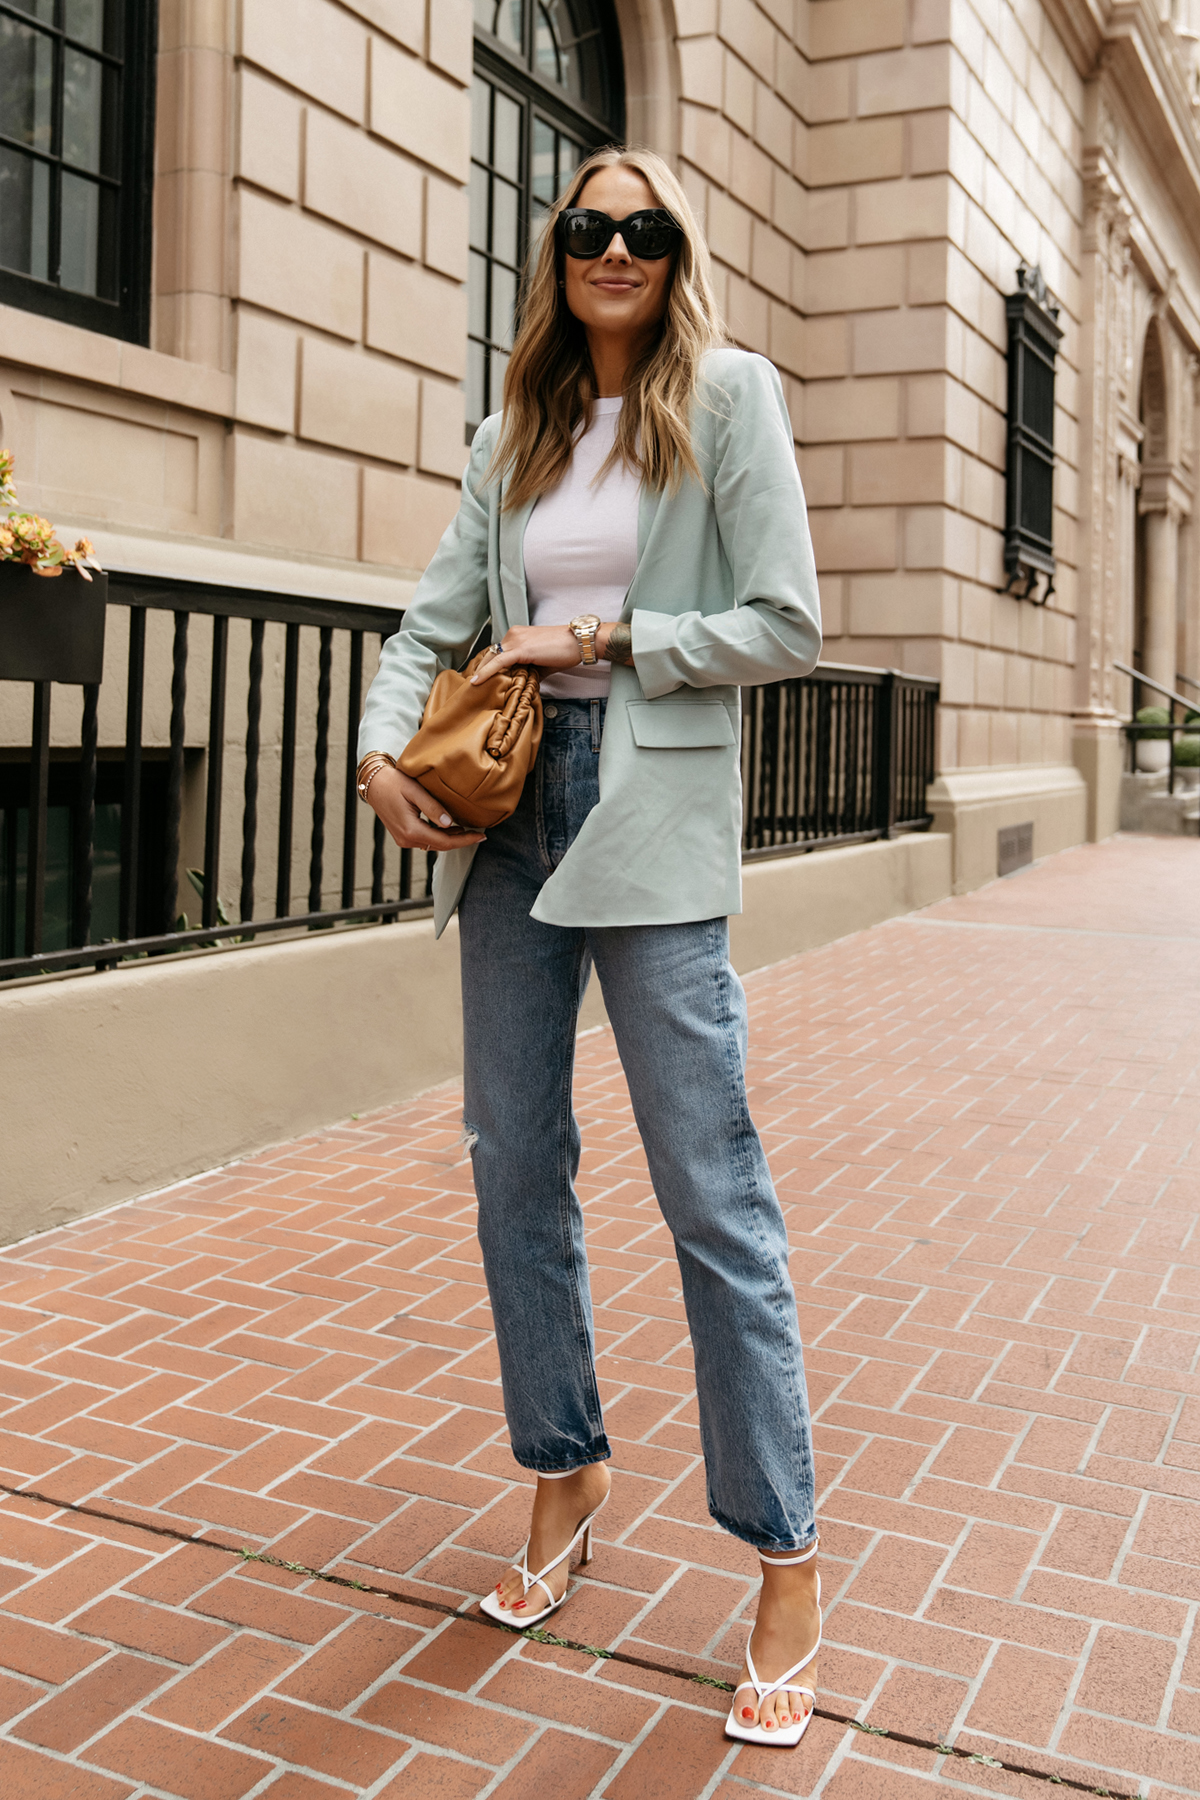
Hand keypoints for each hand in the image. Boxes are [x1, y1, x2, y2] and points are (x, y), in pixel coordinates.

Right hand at [367, 766, 485, 851]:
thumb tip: (450, 824)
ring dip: (450, 839)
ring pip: (433, 844)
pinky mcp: (402, 835)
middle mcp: (406, 839)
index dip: (465, 840)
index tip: (481, 836)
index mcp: (411, 830)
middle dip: (461, 841)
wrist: (372, 783)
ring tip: (468, 831)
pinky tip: (450, 828)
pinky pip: (425, 840)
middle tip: (479, 835)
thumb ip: (433, 808)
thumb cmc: (393, 782)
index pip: (444, 842)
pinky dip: (439, 836)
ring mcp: (403, 839)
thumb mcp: (415, 791)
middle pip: (440, 846)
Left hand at [471, 625, 581, 680]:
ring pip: (492, 658)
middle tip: (471, 685)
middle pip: (491, 654)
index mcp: (517, 635)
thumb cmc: (563, 651)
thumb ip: (527, 672)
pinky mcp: (520, 649)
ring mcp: (516, 640)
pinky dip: (486, 672)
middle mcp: (513, 634)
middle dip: (480, 669)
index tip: (478, 678)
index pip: (497, 651)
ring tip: (472, 688)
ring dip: (481, 673)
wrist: (578, 642)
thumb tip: (520, 685)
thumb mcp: (541, 664)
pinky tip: (476, 682)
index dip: (487, 666)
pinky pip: (498, 662)